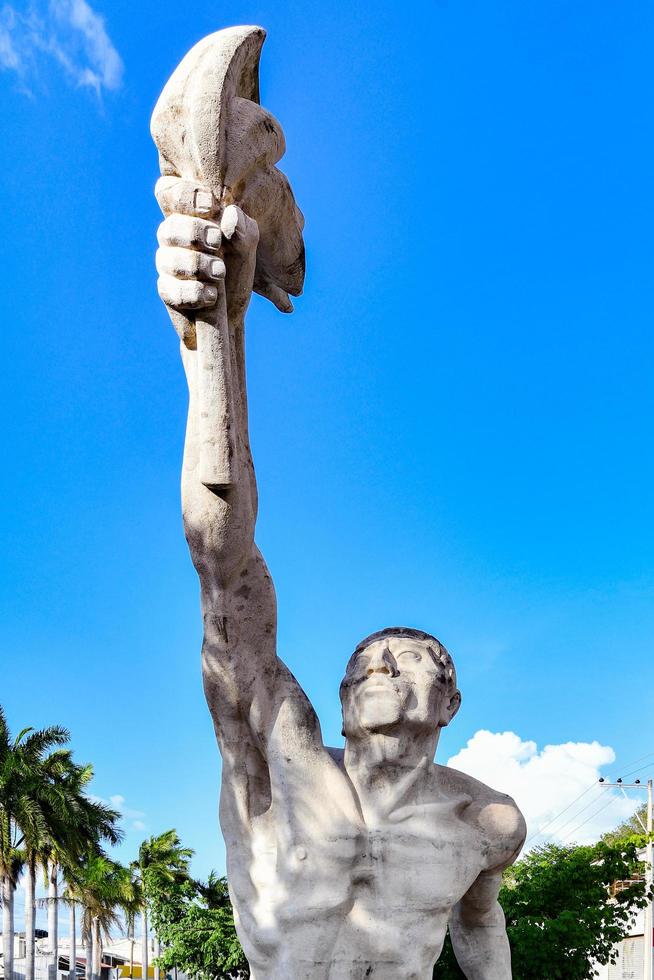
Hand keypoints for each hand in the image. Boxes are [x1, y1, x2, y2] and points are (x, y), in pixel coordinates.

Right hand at [155, 176, 259, 345]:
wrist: (231, 315)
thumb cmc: (236, 274)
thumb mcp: (246, 250)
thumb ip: (242, 230)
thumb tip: (229, 215)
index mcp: (190, 218)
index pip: (170, 194)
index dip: (184, 196)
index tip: (209, 207)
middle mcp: (174, 238)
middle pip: (168, 227)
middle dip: (195, 233)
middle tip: (217, 243)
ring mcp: (167, 265)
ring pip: (168, 259)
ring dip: (197, 265)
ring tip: (220, 273)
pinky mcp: (166, 291)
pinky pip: (170, 288)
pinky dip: (194, 293)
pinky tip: (211, 297)